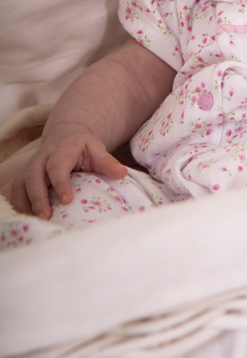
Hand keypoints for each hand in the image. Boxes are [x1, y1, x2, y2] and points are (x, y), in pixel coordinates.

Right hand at [7, 130, 126, 219]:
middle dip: (37, 197)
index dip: (60, 182)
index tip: (67, 200)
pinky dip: (17, 204)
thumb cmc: (84, 148)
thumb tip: (122, 173)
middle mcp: (41, 158)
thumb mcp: (97, 150)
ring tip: (36, 221)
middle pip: (33, 176)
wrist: (67, 136)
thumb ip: (107, 162)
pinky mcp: (24, 176)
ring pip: (20, 184)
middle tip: (46, 216)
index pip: (57, 166)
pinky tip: (26, 218)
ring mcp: (30, 167)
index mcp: (61, 151)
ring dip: (25, 203)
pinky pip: (14, 190)